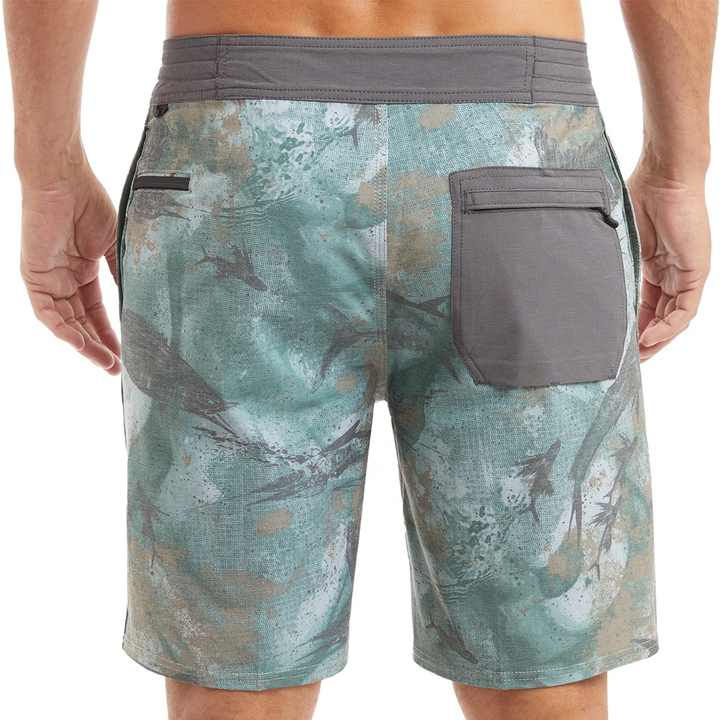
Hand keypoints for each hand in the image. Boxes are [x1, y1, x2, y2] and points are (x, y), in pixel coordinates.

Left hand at [20, 164, 120, 373]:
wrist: (65, 179)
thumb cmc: (91, 204)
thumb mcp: (116, 247)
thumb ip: (123, 276)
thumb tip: (140, 304)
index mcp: (83, 272)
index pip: (97, 312)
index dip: (112, 333)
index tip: (129, 353)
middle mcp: (64, 279)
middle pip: (82, 322)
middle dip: (100, 346)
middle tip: (119, 367)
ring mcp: (48, 278)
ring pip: (64, 322)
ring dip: (84, 344)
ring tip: (106, 362)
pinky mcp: (34, 275)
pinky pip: (46, 311)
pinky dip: (62, 329)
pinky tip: (80, 343)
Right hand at [627, 166, 710, 360]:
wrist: (663, 175)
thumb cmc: (640, 196)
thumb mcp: (619, 240)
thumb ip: (611, 263)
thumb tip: (584, 279)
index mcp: (655, 265)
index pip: (647, 305)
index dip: (634, 327)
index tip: (619, 344)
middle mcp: (673, 272)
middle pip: (662, 317)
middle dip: (646, 341)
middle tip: (629, 360)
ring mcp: (686, 273)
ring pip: (675, 318)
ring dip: (658, 340)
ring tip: (639, 357)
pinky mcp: (696, 271)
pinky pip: (684, 310)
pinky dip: (668, 327)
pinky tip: (649, 337)